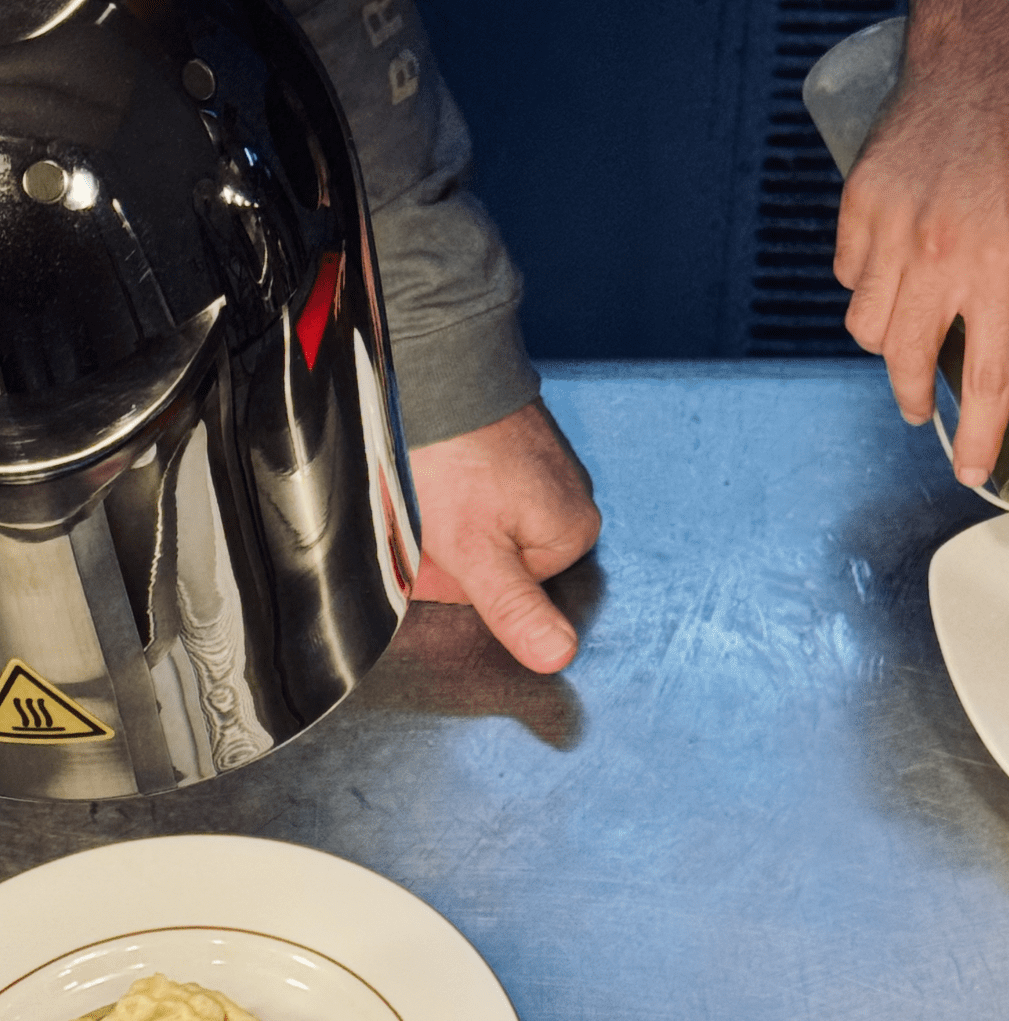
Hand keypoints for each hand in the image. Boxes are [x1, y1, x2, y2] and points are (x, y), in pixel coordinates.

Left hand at [408, 398, 600, 672]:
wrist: (436, 364)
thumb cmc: (455, 453)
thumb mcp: (476, 549)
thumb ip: (515, 608)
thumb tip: (559, 656)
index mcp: (573, 534)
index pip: (506, 593)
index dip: (457, 581)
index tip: (435, 552)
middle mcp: (568, 500)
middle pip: (496, 557)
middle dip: (450, 547)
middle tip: (424, 516)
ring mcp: (543, 468)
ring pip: (483, 522)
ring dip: (445, 515)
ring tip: (425, 487)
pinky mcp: (513, 443)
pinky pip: (479, 485)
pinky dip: (450, 482)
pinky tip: (433, 468)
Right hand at [834, 0, 1008, 486]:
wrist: (985, 51)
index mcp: (1002, 265)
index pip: (989, 379)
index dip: (980, 437)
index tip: (972, 468)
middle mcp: (940, 255)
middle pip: (908, 365)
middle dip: (915, 400)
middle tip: (926, 404)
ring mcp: (891, 230)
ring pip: (868, 327)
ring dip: (889, 345)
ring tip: (912, 337)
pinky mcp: (859, 204)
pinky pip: (849, 275)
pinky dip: (866, 287)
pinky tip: (892, 275)